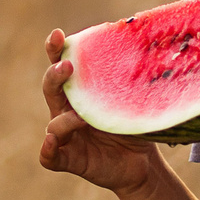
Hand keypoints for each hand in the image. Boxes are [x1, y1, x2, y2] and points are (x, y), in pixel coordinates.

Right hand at [38, 29, 166, 195]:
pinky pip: (48, 156)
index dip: (56, 50)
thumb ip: (134, 83)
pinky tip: (52, 141)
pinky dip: (47, 148)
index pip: (62, 66)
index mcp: (80, 93)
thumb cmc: (135, 129)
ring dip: (64, 120)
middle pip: (51, 88)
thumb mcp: (136, 103)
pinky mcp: (67, 159)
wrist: (141, 165)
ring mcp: (65, 136)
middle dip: (55, 75)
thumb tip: (151, 51)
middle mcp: (66, 111)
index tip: (59, 35)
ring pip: (53, 124)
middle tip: (68, 66)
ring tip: (82, 118)